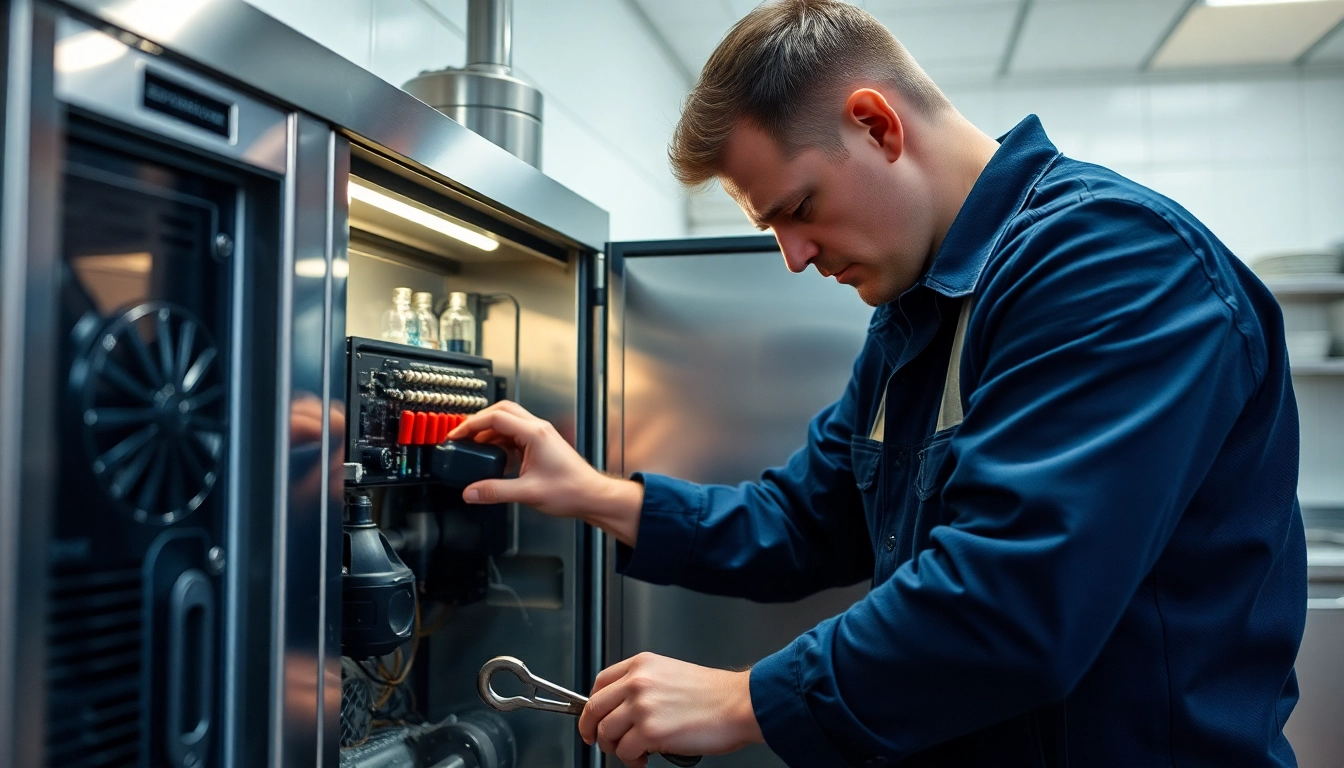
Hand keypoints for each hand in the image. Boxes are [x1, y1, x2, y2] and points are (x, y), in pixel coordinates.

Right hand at [447, 401, 643, 544]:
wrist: (592, 496)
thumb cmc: (571, 490)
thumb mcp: (527, 493)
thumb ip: (495, 491)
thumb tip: (471, 492)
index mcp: (534, 433)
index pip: (495, 417)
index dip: (471, 425)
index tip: (457, 436)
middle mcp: (538, 429)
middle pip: (502, 411)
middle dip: (478, 421)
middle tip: (462, 435)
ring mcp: (540, 435)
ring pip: (509, 421)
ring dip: (489, 431)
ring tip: (474, 447)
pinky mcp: (541, 444)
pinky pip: (515, 434)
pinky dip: (500, 440)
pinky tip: (493, 456)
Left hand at [579, 653, 763, 767]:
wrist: (738, 704)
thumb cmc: (713, 694)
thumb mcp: (670, 674)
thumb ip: (642, 685)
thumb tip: (621, 709)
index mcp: (641, 665)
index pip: (599, 685)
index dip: (592, 708)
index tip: (592, 720)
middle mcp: (638, 682)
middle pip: (594, 709)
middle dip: (595, 732)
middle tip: (605, 743)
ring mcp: (642, 706)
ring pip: (606, 733)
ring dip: (617, 749)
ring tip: (635, 752)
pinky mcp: (649, 731)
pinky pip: (625, 752)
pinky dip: (632, 760)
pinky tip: (645, 758)